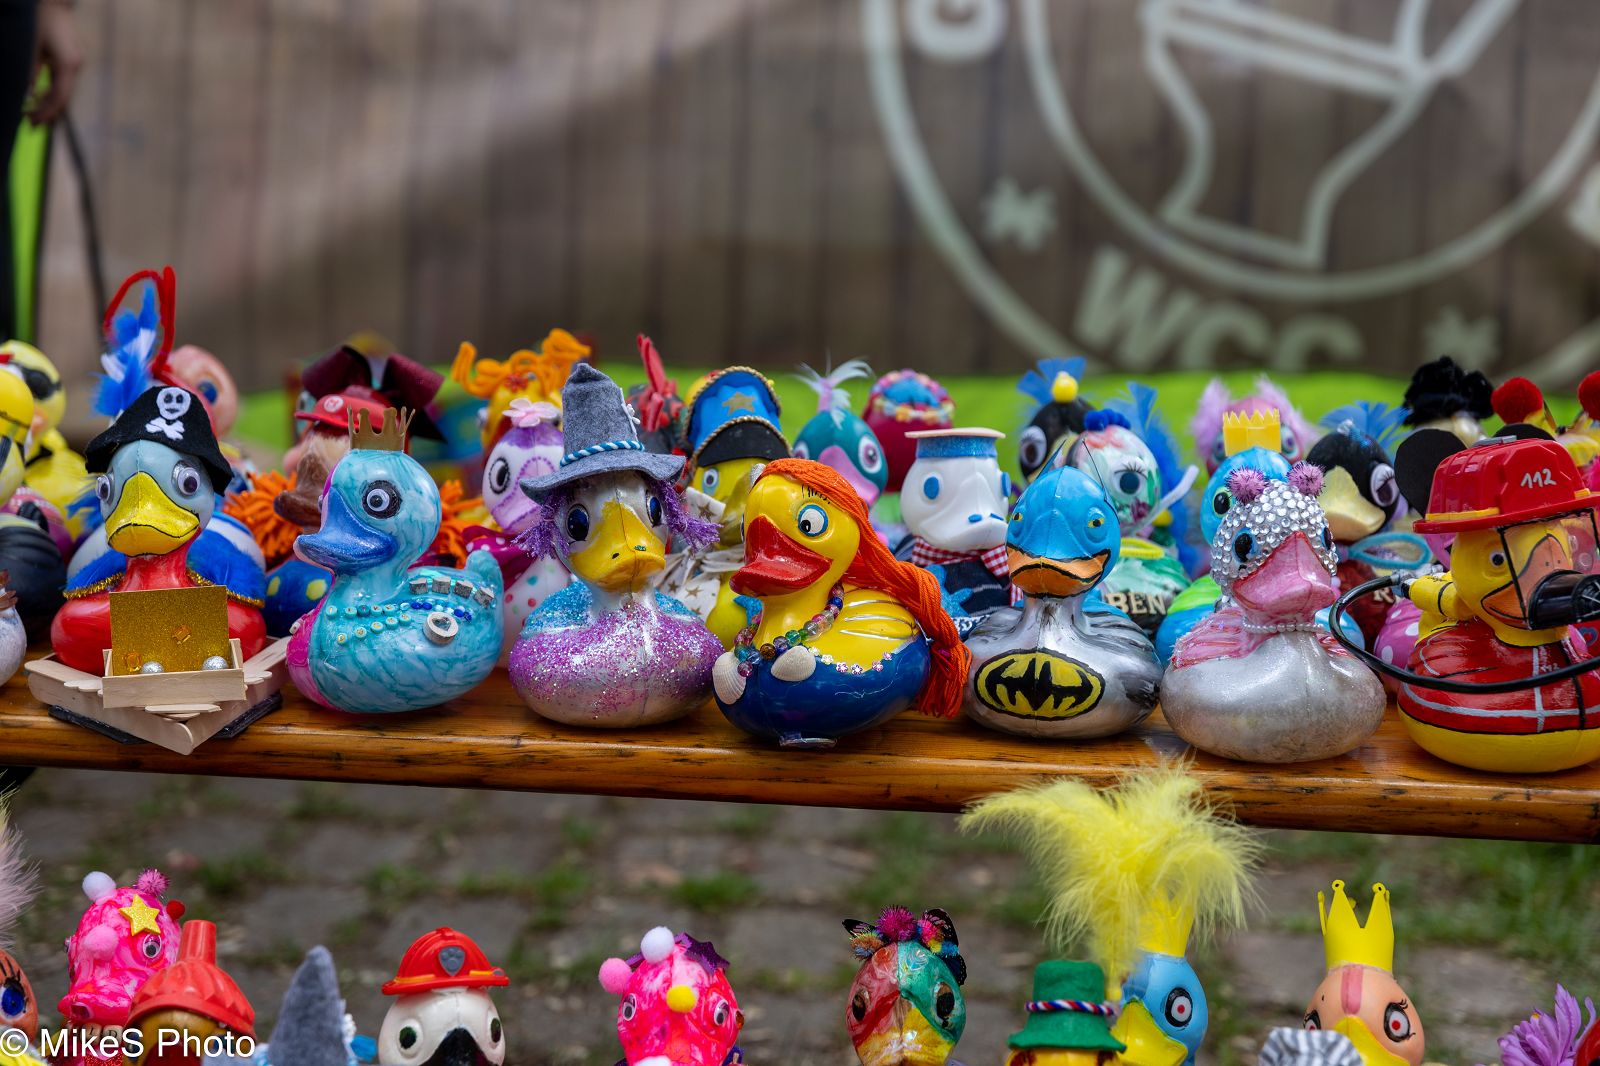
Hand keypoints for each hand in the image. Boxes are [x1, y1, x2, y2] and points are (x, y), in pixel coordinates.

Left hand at [27, 0, 83, 125]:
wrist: (55, 3)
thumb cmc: (41, 21)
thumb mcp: (31, 47)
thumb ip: (31, 72)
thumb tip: (28, 94)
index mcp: (68, 65)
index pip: (59, 96)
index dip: (46, 111)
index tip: (32, 122)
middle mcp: (76, 67)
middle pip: (65, 98)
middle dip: (49, 112)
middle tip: (33, 125)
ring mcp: (77, 64)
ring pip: (65, 92)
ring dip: (51, 105)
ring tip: (35, 115)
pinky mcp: (73, 61)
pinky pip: (65, 83)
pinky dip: (53, 93)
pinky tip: (42, 99)